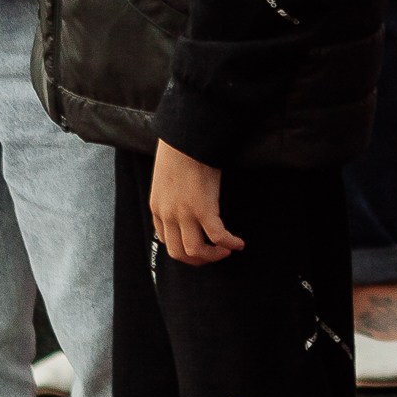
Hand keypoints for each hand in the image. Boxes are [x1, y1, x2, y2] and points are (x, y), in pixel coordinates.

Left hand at [150, 139, 243, 263]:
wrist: (186, 136)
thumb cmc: (179, 149)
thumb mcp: (166, 175)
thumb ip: (172, 190)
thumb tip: (186, 195)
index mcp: (157, 206)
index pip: (166, 239)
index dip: (183, 247)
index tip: (198, 244)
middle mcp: (168, 215)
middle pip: (178, 252)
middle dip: (197, 259)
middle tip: (213, 255)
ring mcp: (184, 214)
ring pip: (196, 250)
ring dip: (213, 255)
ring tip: (226, 250)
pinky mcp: (204, 209)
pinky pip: (218, 236)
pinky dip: (230, 243)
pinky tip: (239, 243)